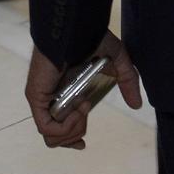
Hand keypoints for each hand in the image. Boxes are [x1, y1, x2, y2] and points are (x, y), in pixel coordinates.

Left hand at [25, 32, 141, 148]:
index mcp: (65, 95)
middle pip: (55, 138)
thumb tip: (137, 104)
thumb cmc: (92, 39)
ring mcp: (42, 100)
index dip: (71, 140)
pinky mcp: (36, 98)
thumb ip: (127, 82)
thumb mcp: (116, 62)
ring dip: (73, 129)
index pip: (59, 129)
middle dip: (75, 135)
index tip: (83, 145)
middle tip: (85, 116)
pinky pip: (47, 127)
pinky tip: (80, 108)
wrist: (76, 28)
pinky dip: (66, 125)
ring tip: (84, 108)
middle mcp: (51, 100)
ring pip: (51, 137)